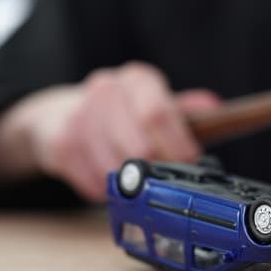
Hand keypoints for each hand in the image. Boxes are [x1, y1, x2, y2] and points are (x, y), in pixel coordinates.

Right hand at [0, 62, 220, 201]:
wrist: (56, 115)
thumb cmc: (119, 114)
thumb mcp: (153, 104)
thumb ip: (182, 109)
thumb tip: (214, 107)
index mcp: (138, 80)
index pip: (159, 114)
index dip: (178, 146)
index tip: (190, 164)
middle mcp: (107, 90)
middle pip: (140, 147)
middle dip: (156, 169)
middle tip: (163, 178)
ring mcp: (80, 116)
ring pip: (117, 169)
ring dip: (129, 182)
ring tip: (131, 175)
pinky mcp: (60, 143)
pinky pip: (93, 183)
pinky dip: (104, 190)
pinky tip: (104, 175)